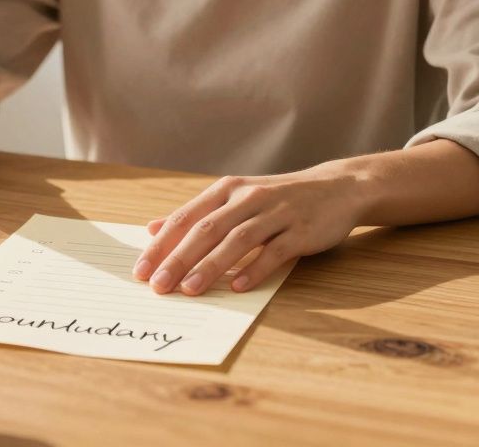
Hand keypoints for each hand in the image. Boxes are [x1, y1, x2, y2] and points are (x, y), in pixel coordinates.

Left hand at [133, 168, 368, 294]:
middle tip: (158, 286)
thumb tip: (152, 229)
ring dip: (211, 266)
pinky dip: (255, 269)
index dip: (162, 245)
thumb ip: (196, 215)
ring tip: (189, 290)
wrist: (337, 188)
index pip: (185, 218)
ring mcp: (276, 213)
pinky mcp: (301, 230)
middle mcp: (247, 198)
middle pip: (206, 230)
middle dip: (178, 259)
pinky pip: (274, 252)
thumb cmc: (277, 199)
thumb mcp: (235, 198)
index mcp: (227, 190)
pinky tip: (238, 287)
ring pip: (236, 241)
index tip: (141, 270)